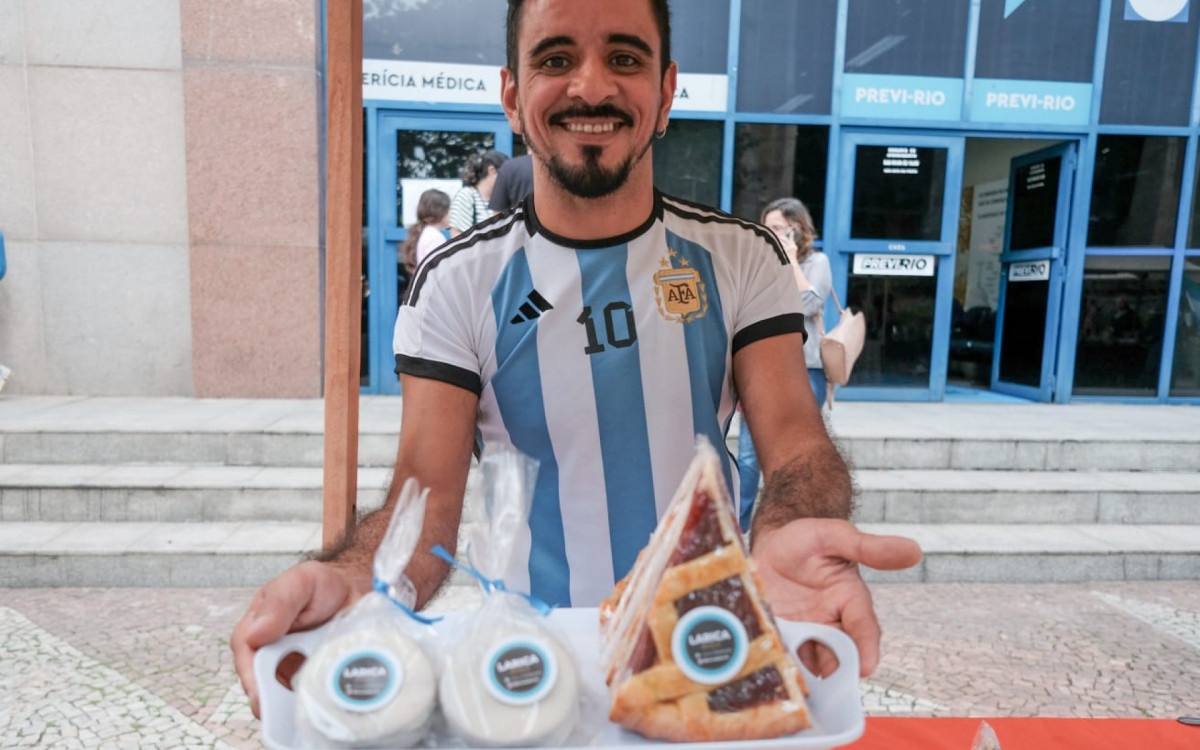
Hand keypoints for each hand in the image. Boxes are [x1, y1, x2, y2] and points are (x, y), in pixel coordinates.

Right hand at [230, 560, 370, 716]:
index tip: (258, 691)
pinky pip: (302, 695)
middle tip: (276, 713)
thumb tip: (255, 635)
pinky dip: (306, 704)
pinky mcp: (308, 677)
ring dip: (285, 705)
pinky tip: (314, 711)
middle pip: (259, 679)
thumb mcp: (302, 581)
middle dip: (265, 698)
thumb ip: (280, 602)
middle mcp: (269, 648)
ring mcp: (288, 665)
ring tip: (295, 718)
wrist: (355, 590)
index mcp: (260, 624)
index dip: (250, 673)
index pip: (246, 651)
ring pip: (279, 692)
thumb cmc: (323, 585)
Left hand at [751, 519, 921, 677]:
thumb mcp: (835, 536)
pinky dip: (782, 664)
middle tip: (826, 679)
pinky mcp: (782, 636)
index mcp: (850, 600)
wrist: (770, 543)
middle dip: (836, 669)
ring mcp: (805, 632)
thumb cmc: (806, 538)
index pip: (864, 628)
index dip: (865, 649)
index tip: (865, 667)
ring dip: (807, 671)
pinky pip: (785, 656)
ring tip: (796, 677)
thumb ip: (869, 547)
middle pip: (840, 654)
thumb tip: (914, 550)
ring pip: (812, 661)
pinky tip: (773, 665)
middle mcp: (831, 622)